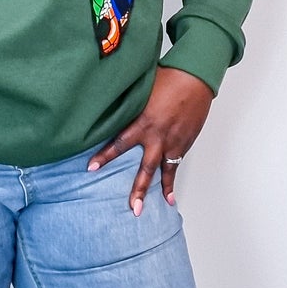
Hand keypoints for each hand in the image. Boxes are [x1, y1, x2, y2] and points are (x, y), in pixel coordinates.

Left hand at [86, 67, 214, 214]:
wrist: (195, 78)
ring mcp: (173, 142)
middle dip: (137, 188)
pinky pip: (176, 166)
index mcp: (144, 122)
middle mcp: (158, 136)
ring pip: (162, 172)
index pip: (120, 142)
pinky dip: (171, 182)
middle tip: (131, 207)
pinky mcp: (184, 143)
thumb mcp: (142, 91)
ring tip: (144, 209)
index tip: (91, 168)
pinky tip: (169, 198)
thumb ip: (129, 105)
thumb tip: (110, 108)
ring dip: (155, 191)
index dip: (105, 156)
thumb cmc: (168, 78)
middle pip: (145, 168)